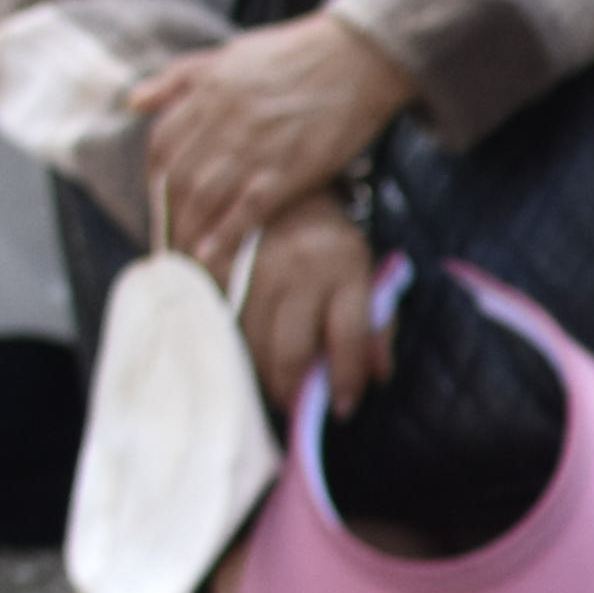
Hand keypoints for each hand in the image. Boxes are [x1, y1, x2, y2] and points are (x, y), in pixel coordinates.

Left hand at [126, 12, 417, 273]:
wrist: (358, 56)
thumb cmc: (299, 53)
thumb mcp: (228, 53)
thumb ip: (180, 78)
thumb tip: (134, 101)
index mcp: (206, 92)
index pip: (161, 145)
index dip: (155, 181)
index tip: (162, 204)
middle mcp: (221, 120)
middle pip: (177, 178)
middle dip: (169, 216)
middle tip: (171, 244)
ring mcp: (253, 146)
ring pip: (203, 197)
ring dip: (189, 232)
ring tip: (186, 262)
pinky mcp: (288, 168)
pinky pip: (246, 209)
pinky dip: (225, 235)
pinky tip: (212, 256)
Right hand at [238, 192, 389, 417]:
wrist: (280, 184)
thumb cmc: (330, 239)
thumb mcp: (365, 273)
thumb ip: (377, 324)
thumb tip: (377, 378)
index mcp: (344, 266)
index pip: (348, 337)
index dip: (346, 380)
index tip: (344, 408)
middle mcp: (298, 267)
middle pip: (291, 349)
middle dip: (293, 389)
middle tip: (294, 404)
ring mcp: (253, 264)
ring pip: (251, 341)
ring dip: (259, 372)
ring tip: (271, 382)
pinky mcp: (216, 262)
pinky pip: (218, 319)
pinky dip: (229, 343)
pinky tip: (240, 351)